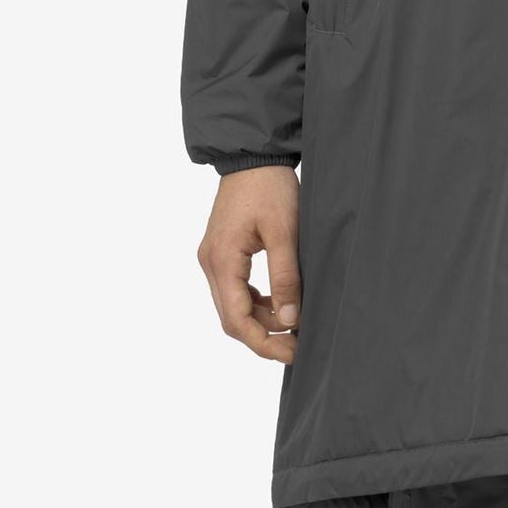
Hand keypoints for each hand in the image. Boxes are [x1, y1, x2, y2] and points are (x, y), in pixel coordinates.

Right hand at [197, 165, 302, 363]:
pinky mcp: (221, 251)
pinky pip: (235, 288)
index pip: (236, 320)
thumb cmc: (270, 187)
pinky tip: (279, 303)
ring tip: (294, 325)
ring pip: (233, 305)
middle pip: (232, 317)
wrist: (253, 154)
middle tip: (297, 345)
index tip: (292, 353)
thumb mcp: (285, 232)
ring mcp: (213, 258)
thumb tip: (289, 321)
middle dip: (263, 337)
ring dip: (261, 319)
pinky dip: (255, 301)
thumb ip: (285, 277)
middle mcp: (210, 263)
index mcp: (222, 261)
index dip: (263, 343)